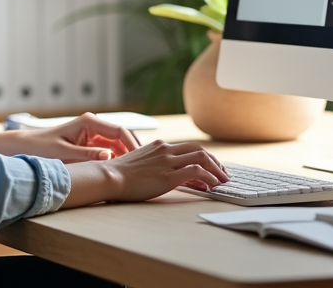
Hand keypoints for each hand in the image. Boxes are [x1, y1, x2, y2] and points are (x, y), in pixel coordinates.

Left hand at [0, 113, 140, 162]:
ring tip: (137, 172)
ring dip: (126, 156)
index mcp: (89, 122)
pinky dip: (116, 159)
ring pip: (117, 144)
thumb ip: (87, 155)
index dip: (133, 145)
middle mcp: (94, 125)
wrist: (26, 147)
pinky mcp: (90, 143)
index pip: (120, 131)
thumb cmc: (42, 148)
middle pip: (122, 137)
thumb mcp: (64, 152)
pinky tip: (122, 172)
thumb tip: (108, 157)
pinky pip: (109, 150)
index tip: (141, 160)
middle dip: (133, 150)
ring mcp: (92, 134)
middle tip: (145, 167)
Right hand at [62, 139, 229, 207]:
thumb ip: (155, 164)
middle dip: (215, 162)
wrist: (109, 176)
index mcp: (160, 145)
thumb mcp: (141, 163)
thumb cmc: (120, 174)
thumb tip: (166, 173)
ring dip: (216, 170)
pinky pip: (196, 172)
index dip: (204, 157)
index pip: (189, 148)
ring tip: (223, 181)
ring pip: (202, 158)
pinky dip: (209, 178)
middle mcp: (166, 149)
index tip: (212, 167)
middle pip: (200, 150)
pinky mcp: (167, 176)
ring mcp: (167, 161)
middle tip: (223, 174)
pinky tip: (212, 186)